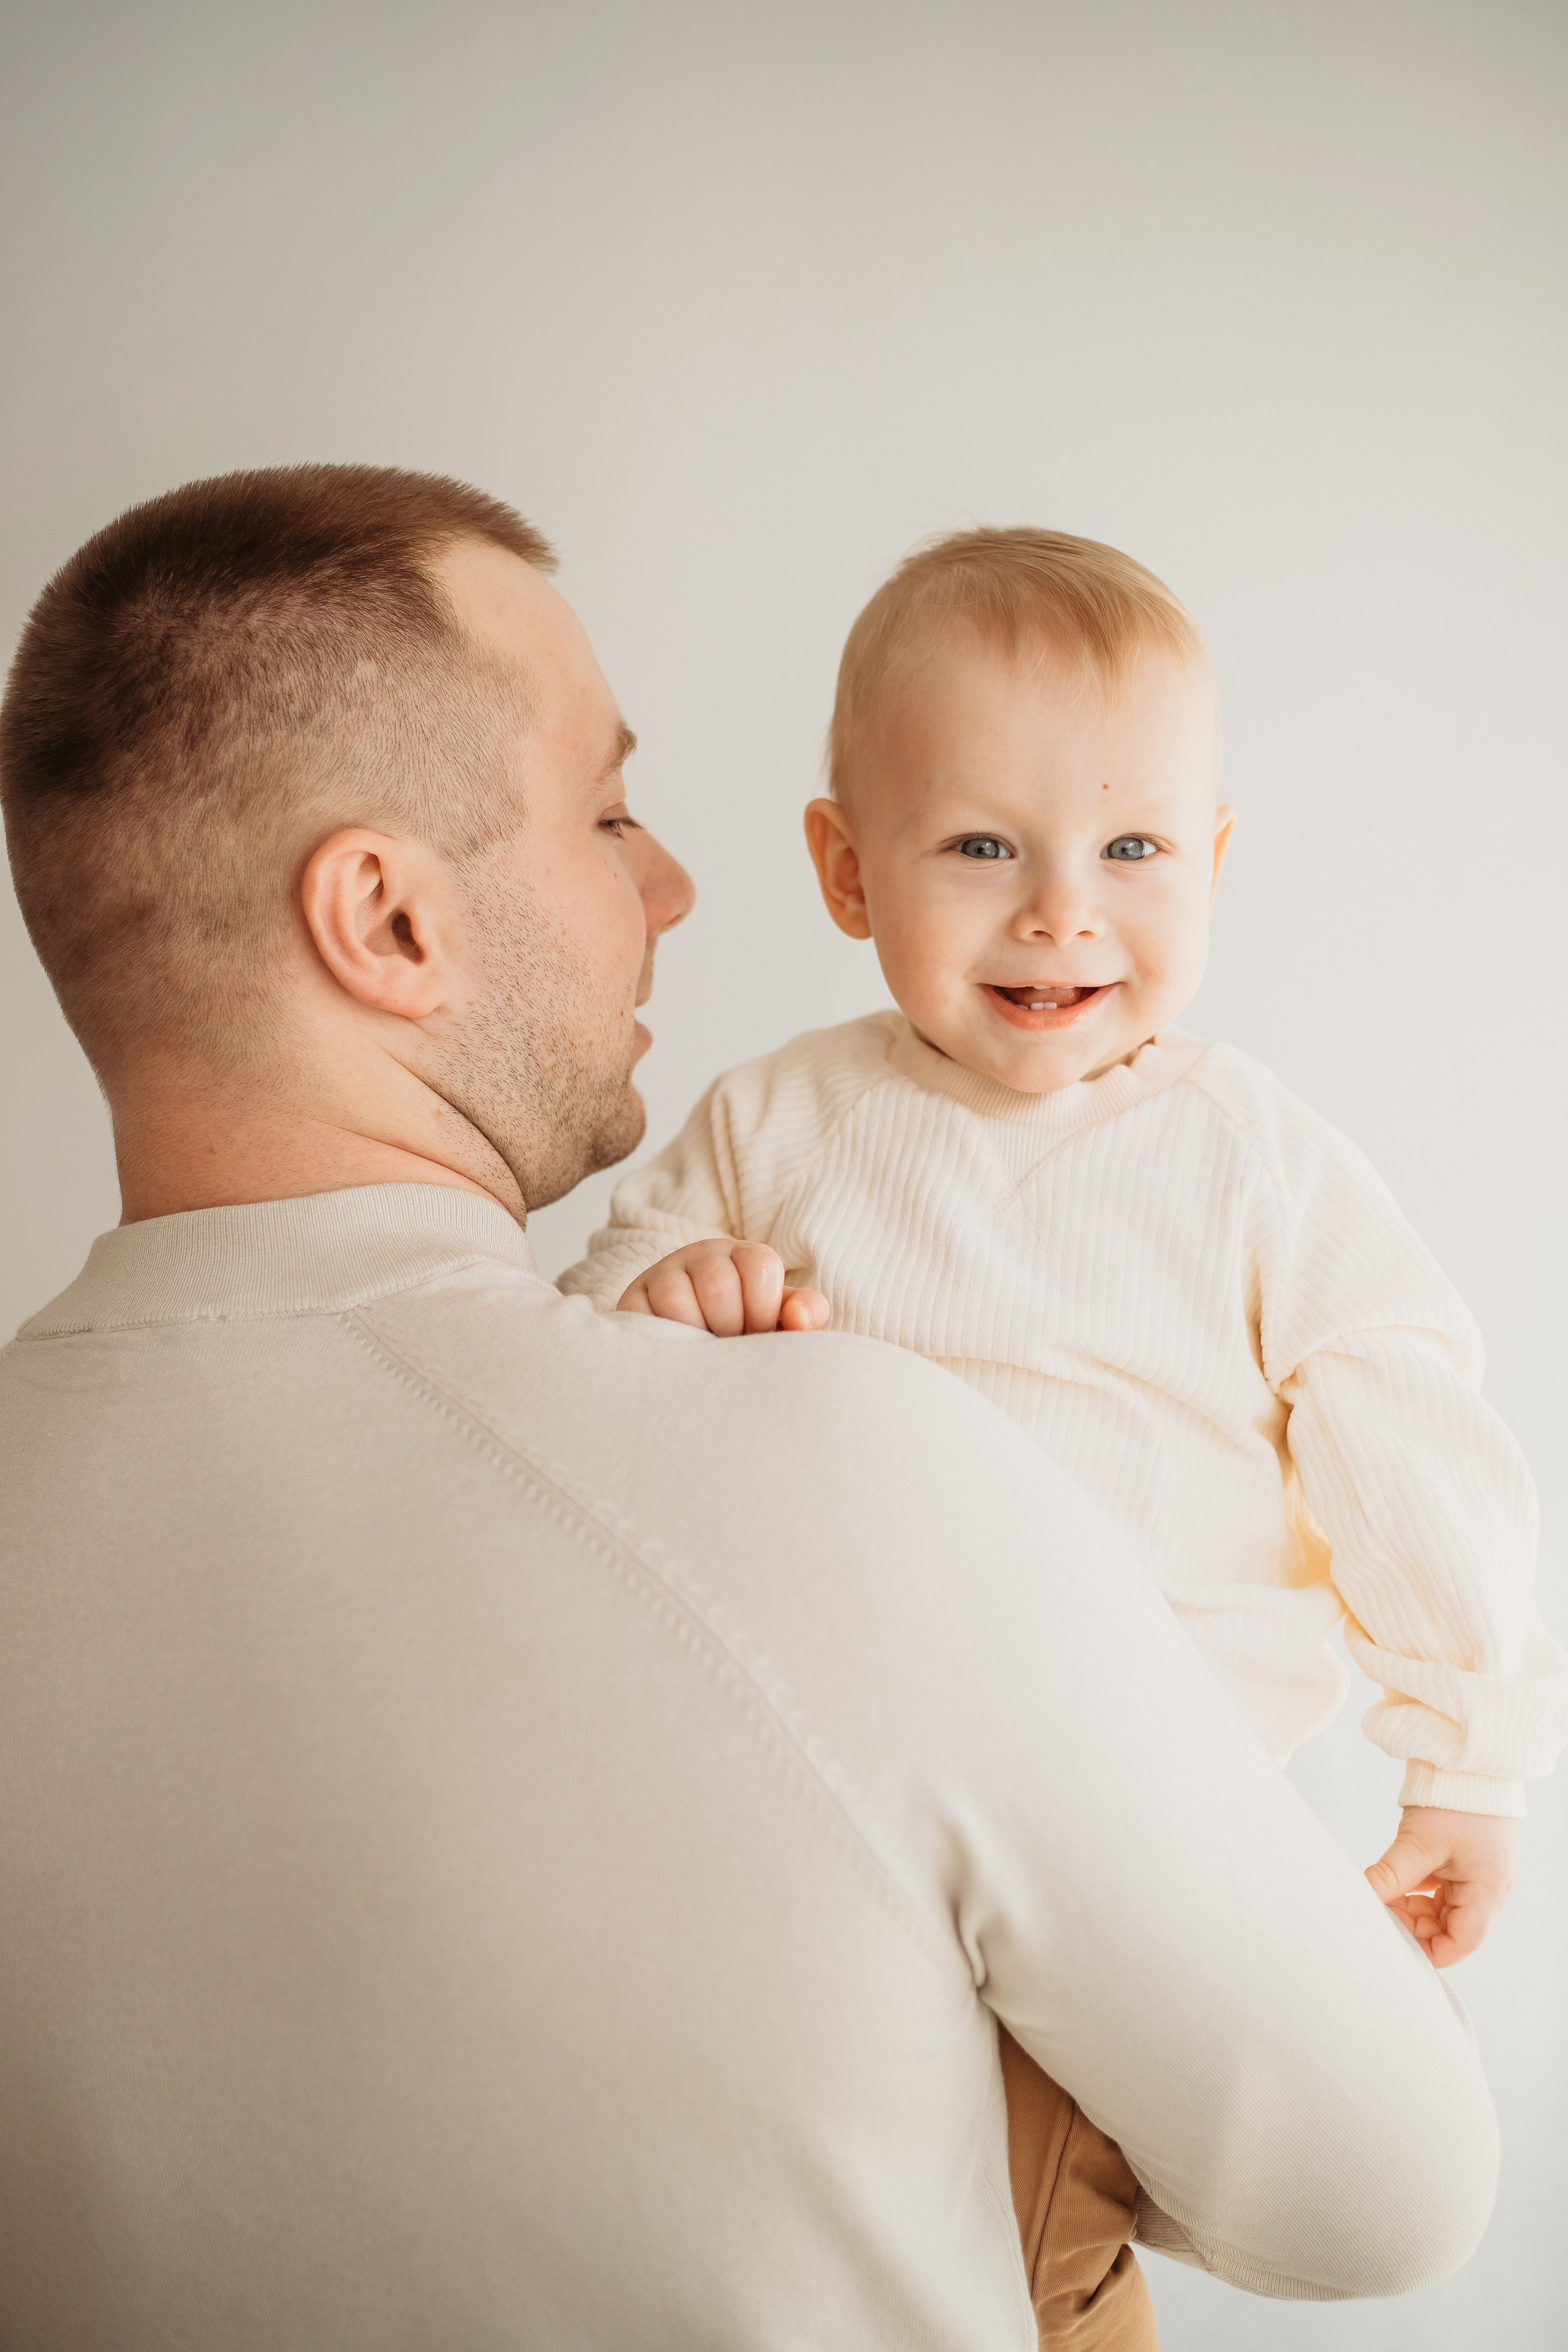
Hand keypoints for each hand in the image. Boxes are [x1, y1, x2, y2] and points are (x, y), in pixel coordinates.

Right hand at [616, 1240, 830, 1335]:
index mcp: (743, 1256)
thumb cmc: (747, 1331)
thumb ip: (806, 1313)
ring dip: (696, 1336)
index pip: (759, 1266)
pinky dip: (664, 1340)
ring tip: (703, 1350)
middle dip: (729, 1325)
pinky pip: (643, 1317)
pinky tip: (679, 1352)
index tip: (758, 1333)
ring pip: (676, 1299)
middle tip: (729, 1346)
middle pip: (718, 1283)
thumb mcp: (780, 1319)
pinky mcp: (633, 1300)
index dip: (763, 1310)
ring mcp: (663, 1275)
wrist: (696, 1349)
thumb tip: (799, 1319)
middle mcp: (701, 1256)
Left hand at [1365, 1807, 1518, 1967]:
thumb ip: (1393, 1876)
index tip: (1392, 1938)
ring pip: (1442, 1910)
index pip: (1461, 1943)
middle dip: (1414, 1924)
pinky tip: (1394, 1882)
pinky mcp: (1465, 1863)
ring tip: (1384, 1894)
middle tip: (1380, 1908)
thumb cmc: (1454, 1801)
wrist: (1468, 1762)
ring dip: (1412, 1907)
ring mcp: (1477, 1876)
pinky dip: (1417, 1890)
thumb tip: (1364, 1899)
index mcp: (1488, 1892)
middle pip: (1449, 1928)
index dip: (1426, 1948)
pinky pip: (1440, 1890)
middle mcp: (1488, 1890)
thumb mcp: (1420, 1842)